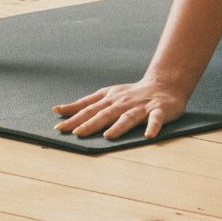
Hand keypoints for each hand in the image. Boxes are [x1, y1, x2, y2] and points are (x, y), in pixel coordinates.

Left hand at [53, 80, 188, 140]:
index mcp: (110, 99)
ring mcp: (141, 107)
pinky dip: (153, 127)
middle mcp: (123, 102)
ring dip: (118, 126)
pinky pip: (156, 120)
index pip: (89, 108)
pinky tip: (148, 136)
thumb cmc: (130, 94)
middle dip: (91, 123)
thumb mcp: (106, 95)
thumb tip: (58, 110)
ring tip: (108, 136)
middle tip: (77, 133)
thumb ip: (84, 104)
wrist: (163, 84)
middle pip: (105, 114)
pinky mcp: (159, 111)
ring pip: (128, 117)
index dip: (74, 117)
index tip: (59, 127)